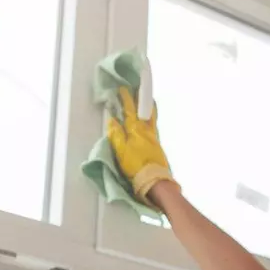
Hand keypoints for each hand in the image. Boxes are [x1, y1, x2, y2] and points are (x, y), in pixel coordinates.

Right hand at [106, 87, 172, 201]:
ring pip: (151, 117)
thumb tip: (112, 120)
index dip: (127, 98)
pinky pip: (153, 124)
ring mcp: (154, 136)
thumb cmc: (136, 166)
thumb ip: (116, 134)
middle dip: (141, 98)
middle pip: (145, 110)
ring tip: (147, 99)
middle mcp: (147, 130)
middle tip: (139, 88)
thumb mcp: (121, 151)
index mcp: (136, 129)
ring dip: (148, 106)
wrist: (155, 180)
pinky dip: (151, 117)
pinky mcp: (157, 144)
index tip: (123, 88)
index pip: (131, 110)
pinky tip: (149, 118)